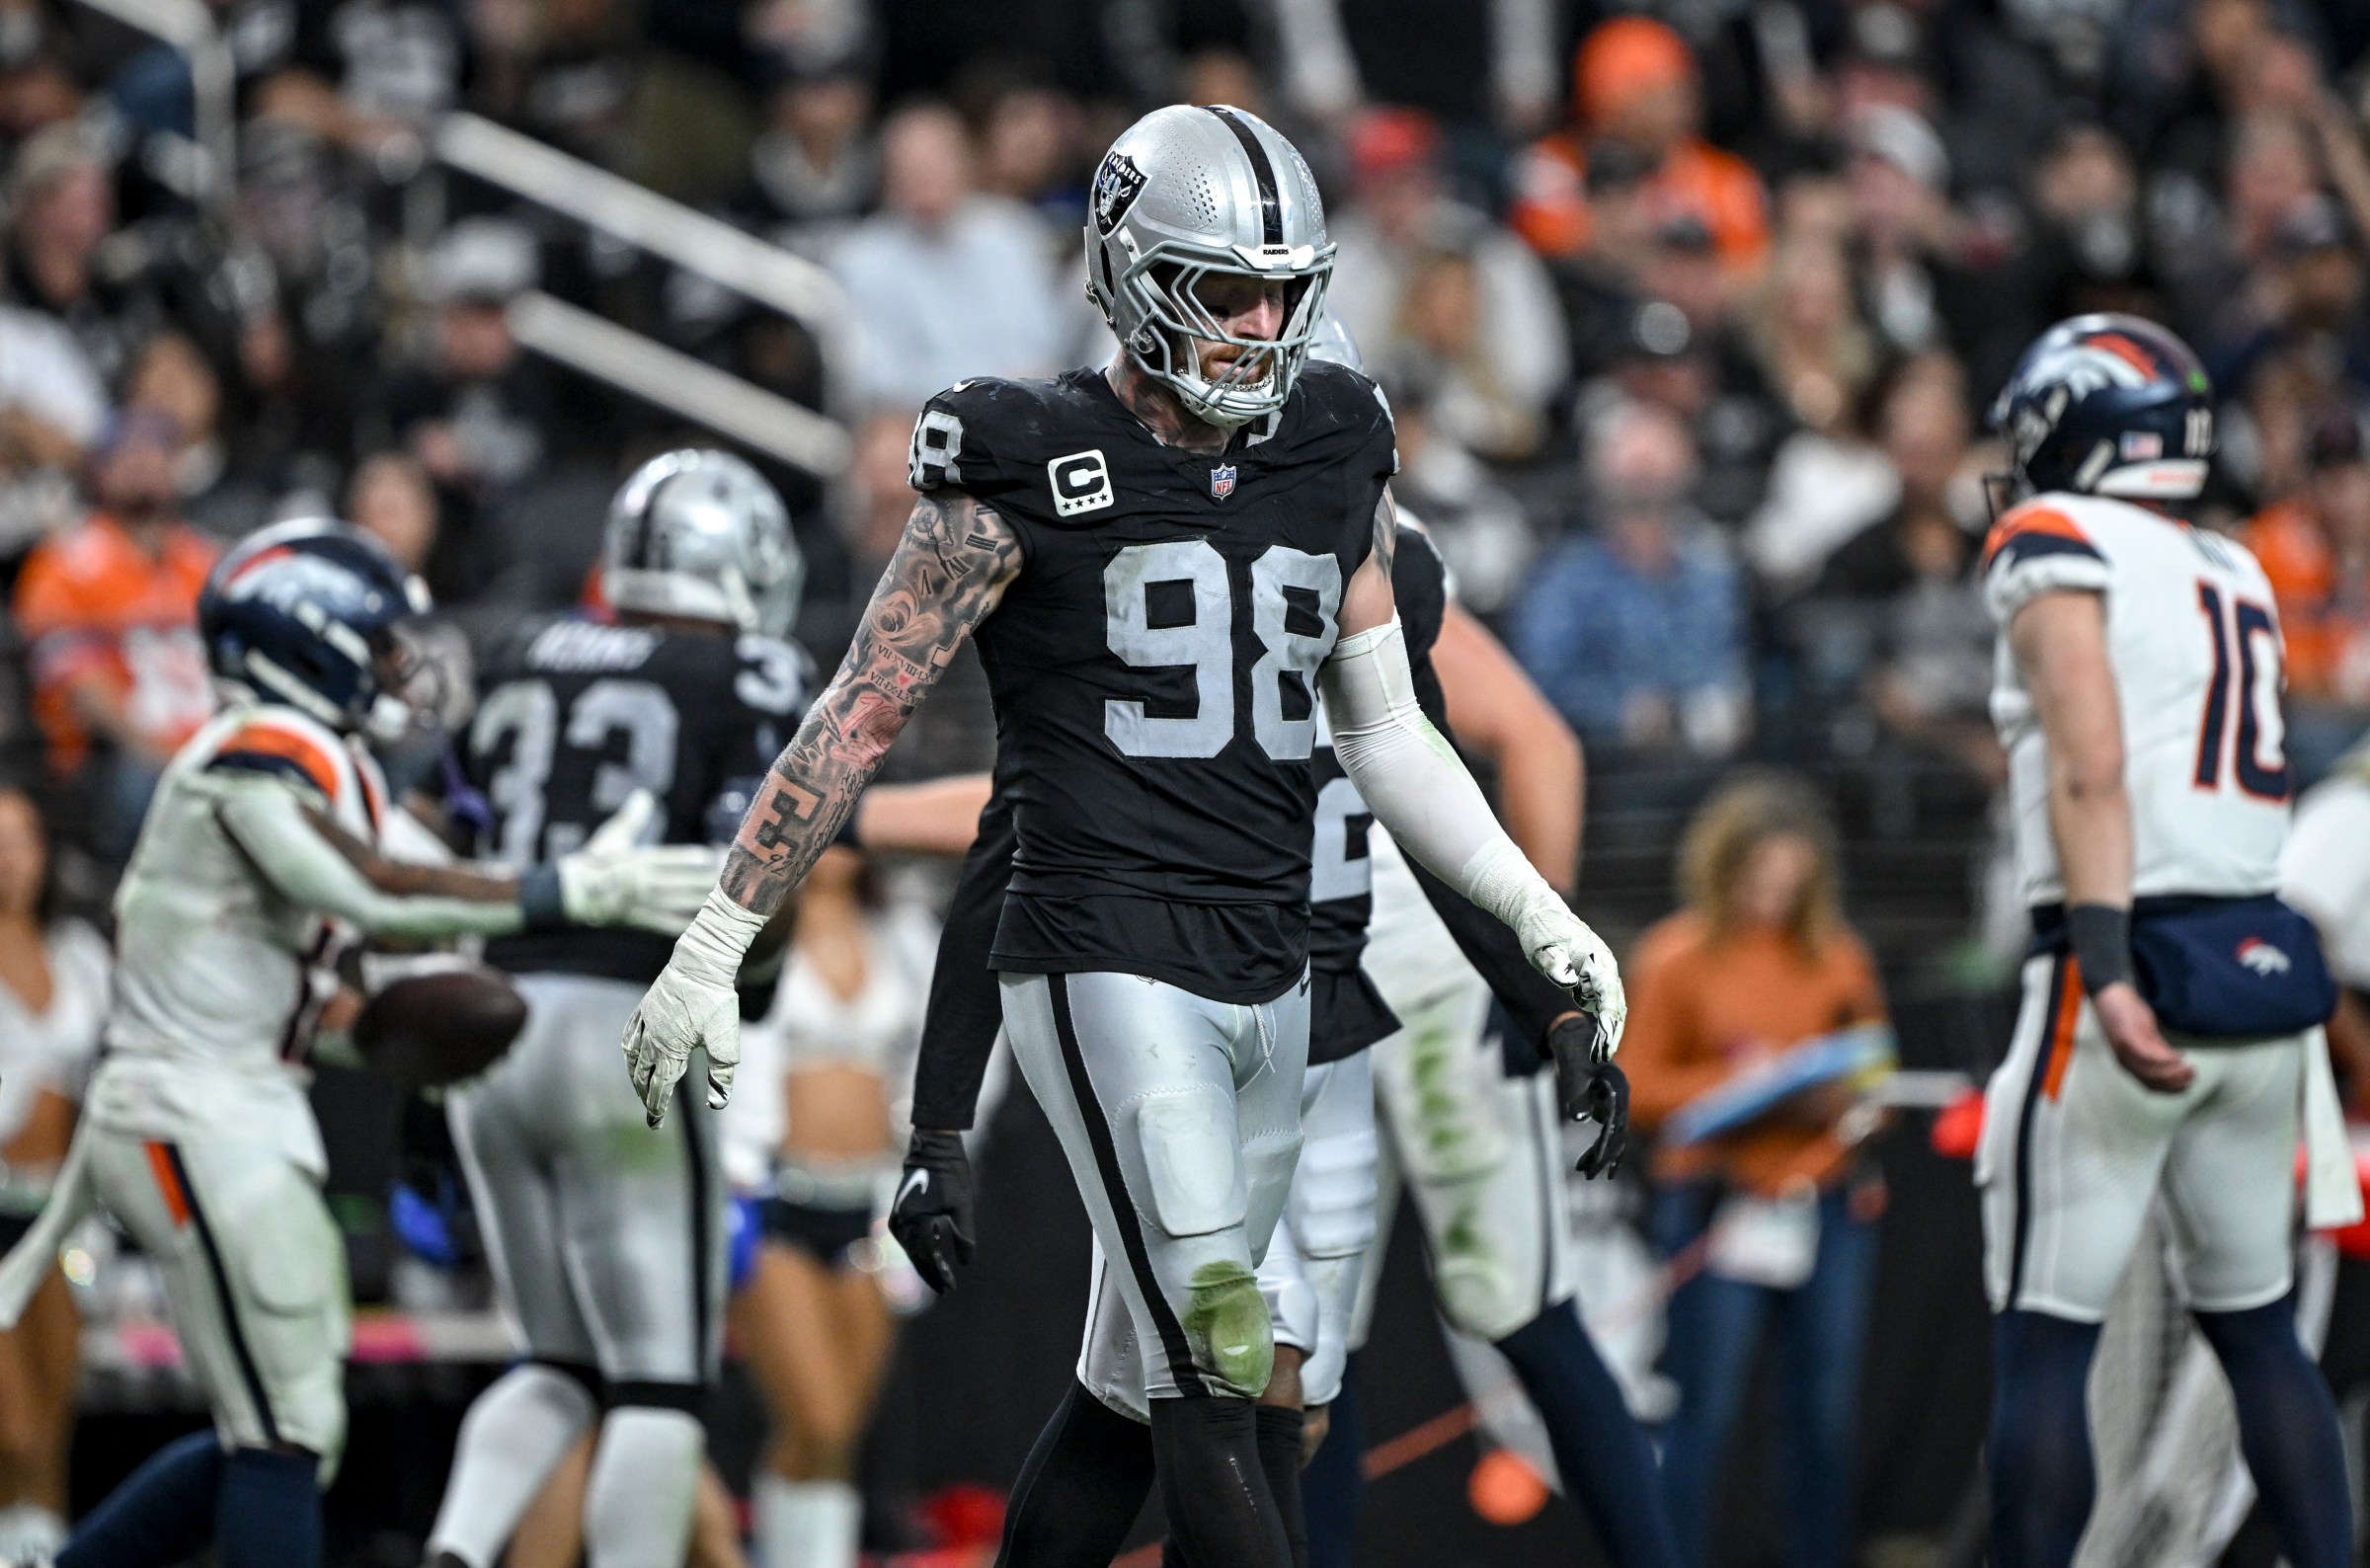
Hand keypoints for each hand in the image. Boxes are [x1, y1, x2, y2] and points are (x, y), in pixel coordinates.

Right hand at [559, 790, 725, 932]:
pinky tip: (708, 925)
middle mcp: (643, 883)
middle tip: (736, 876)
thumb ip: (632, 818)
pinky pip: (667, 924)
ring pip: (680, 903)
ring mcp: (642, 903)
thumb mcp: (612, 837)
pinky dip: (686, 925)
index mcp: (639, 861)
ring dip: (705, 900)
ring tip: (730, 897)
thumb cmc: (594, 861)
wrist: (570, 893)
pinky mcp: (640, 920)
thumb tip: (643, 795)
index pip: (670, 859)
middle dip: (709, 879)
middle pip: (682, 882)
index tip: (713, 854)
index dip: (692, 858)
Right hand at [620, 955, 740, 1125]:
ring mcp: (646, 1022)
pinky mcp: (645, 1007)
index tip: (656, 1123)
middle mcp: (652, 1040)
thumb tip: (718, 1103)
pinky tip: (631, 1052)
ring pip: (632, 1057)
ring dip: (635, 1075)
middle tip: (650, 1108)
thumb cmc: (716, 1004)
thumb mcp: (725, 1044)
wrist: (702, 965)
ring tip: (639, 1086)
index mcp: (671, 1051)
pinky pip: (629, 1033)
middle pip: (642, 1076)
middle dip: (645, 1095)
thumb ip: (721, 1075)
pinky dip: (628, 1049)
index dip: (657, 1107)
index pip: (661, 1087)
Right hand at [888, 1129, 975, 1293]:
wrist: (932, 1148)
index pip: (929, 1255)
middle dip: (931, 1273)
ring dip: (923, 1264)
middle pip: (917, 1256)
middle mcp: (902, 1221)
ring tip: (937, 1278)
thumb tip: (966, 1262)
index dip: (940, 1272)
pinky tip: (928, 1258)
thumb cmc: (951, 1173)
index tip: (951, 1286)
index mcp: (918, 1218)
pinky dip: (917, 1250)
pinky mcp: (898, 1213)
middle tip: (945, 1288)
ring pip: (910, 1249)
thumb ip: (964, 1234)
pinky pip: (907, 1239)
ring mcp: (897, 1217)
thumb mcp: (963, 1204)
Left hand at [1519, 904, 1625, 1056]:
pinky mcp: (1589, 979)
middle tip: (1601, 1056)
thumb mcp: (1542, 946)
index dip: (1609, 1019)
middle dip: (1611, 1031)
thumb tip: (1569, 982)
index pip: (1609, 993)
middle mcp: (1604, 967)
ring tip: (1599, 1055)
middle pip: (1614, 1004)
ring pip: (1610, 1007)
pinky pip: (1600, 1005)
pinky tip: (1596, 1042)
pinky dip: (1601, 1023)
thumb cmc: (1539, 929)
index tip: (1605, 1040)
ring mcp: (1599, 973)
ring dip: (1607, 1031)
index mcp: (1597, 959)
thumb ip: (1555, 963)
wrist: (1537, 912)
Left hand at [1549, 1013, 1628, 1177]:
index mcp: (1617, 1087)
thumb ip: (1576, 1092)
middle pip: (1618, 1134)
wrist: (1573, 1035)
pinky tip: (1586, 1162)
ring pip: (1614, 1135)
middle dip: (1604, 1157)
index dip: (1606, 1145)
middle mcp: (1621, 1096)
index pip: (1615, 1123)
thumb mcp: (1572, 1070)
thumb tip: (1579, 1119)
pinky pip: (1607, 1131)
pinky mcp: (1608, 1105)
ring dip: (1601, 1155)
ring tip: (1585, 1173)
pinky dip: (1598, 1146)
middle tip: (1589, 1176)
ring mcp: (1616, 1102)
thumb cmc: (1573, 1050)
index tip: (1597, 1163)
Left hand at [2094, 981, 2191, 1093]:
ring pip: (2151, 1071)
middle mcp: (2124, 1060)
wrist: (2110, 993)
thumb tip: (2174, 1062)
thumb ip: (2157, 1049)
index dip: (2170, 1089)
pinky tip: (2179, 1055)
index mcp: (2128, 1063)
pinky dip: (2165, 1059)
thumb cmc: (2127, 1014)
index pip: (2149, 1084)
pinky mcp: (2127, 1037)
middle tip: (2192, 1076)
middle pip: (2152, 1081)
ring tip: (2189, 1068)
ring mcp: (2125, 1050)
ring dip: (2173, 1072)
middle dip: (2175, 1082)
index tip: (2187, 1087)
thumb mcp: (2144, 1036)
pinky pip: (2148, 1055)